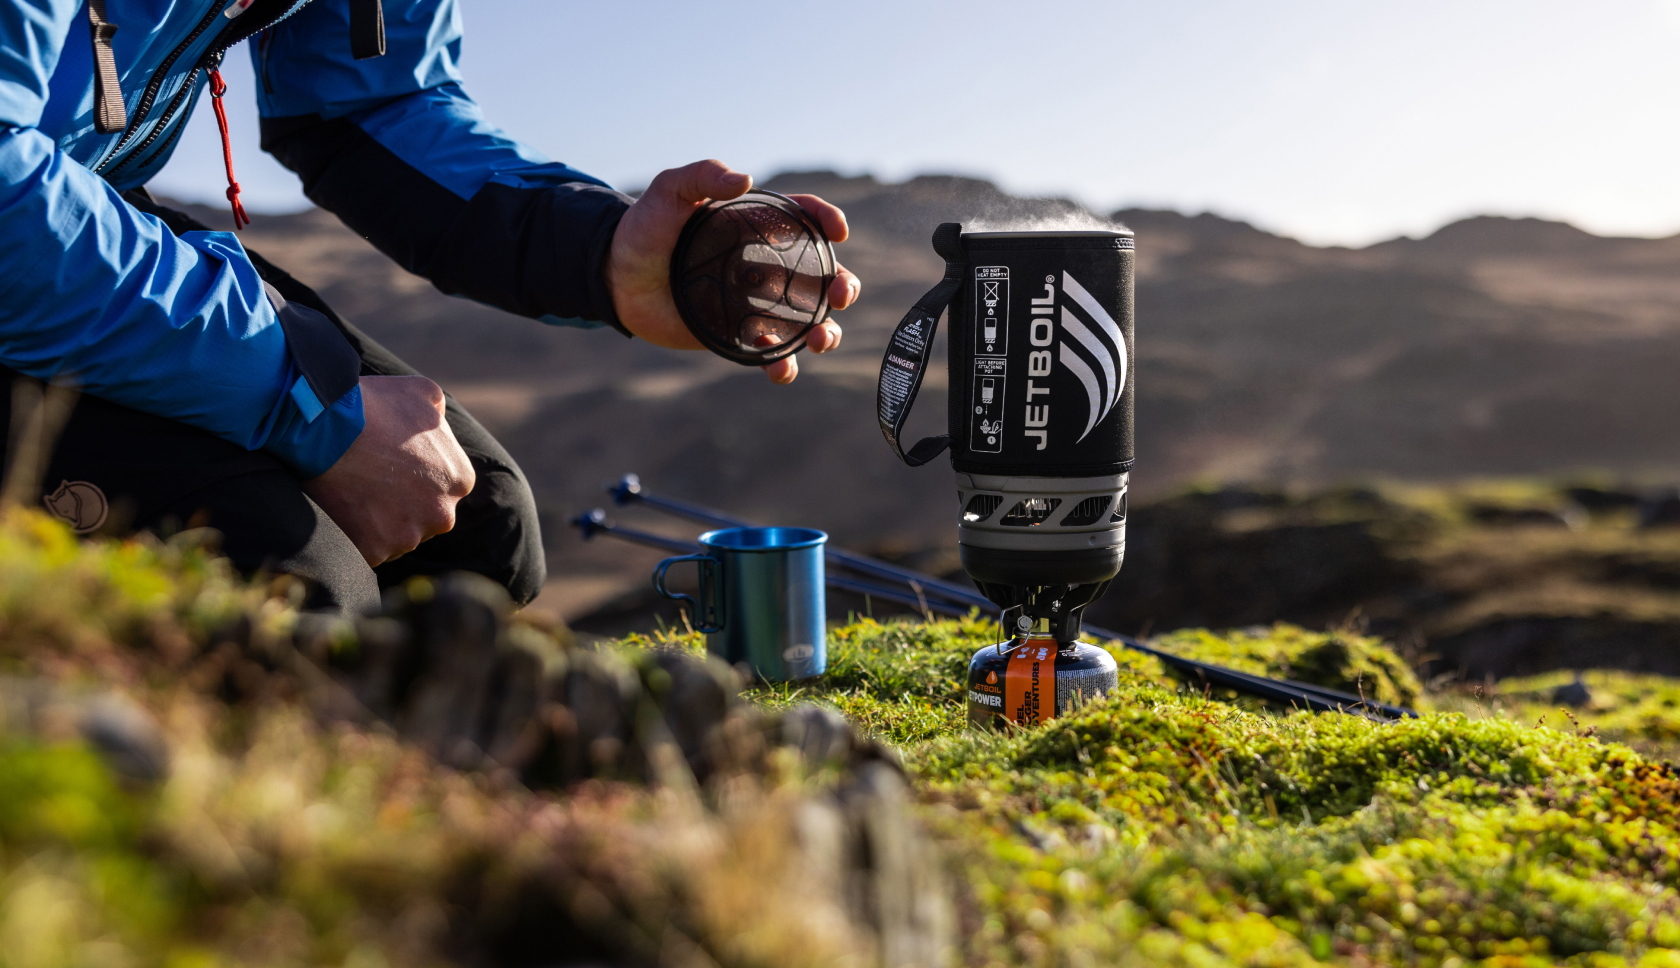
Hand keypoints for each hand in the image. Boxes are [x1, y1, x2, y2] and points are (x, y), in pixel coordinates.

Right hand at [304, 375, 475, 566]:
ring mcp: (408, 537)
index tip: (390, 469)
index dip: (414, 479)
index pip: (441, 489)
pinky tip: (340, 510)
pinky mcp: (374, 552)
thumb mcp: (422, 393)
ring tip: (352, 492)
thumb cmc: (375, 406)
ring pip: (395, 536)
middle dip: (401, 505)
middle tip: (369, 483)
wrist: (325, 427)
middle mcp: (442, 515)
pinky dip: (353, 536)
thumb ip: (439, 412)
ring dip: (377, 522)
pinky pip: (367, 550)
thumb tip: (438, 422)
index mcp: (459, 480)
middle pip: (421, 517)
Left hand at [606, 159, 860, 383]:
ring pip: (807, 320)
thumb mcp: (669, 191)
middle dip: (842, 286)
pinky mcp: (738, 336)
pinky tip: (779, 369)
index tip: (838, 230)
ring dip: (825, 332)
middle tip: (840, 294)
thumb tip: (745, 179)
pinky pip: (771, 354)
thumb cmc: (643, 229)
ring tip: (821, 341)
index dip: (828, 220)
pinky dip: (783, 365)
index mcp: (757, 226)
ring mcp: (755, 303)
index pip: (805, 219)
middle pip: (821, 276)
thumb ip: (702, 176)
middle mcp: (765, 265)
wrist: (615, 279)